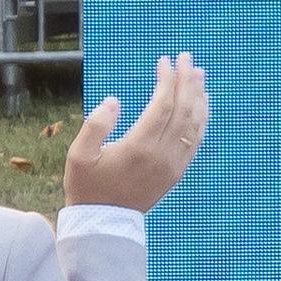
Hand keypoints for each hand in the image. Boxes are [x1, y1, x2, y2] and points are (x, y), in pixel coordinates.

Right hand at [64, 52, 210, 211]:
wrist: (104, 222)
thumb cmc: (87, 186)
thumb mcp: (78, 156)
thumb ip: (95, 126)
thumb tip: (114, 101)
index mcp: (139, 146)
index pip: (163, 105)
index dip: (167, 80)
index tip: (165, 61)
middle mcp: (163, 154)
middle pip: (184, 110)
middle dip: (187, 81)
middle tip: (188, 58)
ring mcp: (175, 164)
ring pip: (195, 124)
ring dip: (199, 97)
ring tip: (198, 74)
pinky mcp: (179, 172)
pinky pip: (196, 140)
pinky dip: (202, 119)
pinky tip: (202, 104)